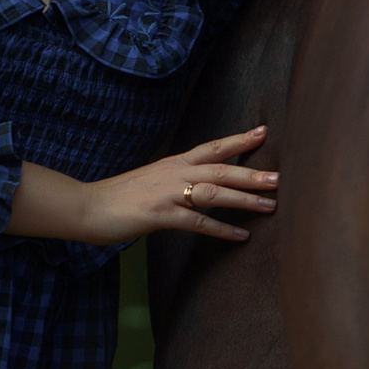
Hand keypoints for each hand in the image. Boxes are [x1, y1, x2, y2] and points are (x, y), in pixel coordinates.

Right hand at [81, 124, 277, 243]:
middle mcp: (174, 172)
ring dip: (244, 199)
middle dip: (252, 172)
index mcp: (173, 163)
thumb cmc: (119, 196)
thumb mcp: (152, 180)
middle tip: (280, 177)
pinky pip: (196, 223)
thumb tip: (196, 185)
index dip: (238, 140)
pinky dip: (221, 229)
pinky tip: (240, 236)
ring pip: (213, 192)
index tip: (263, 131)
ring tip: (271, 205)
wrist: (87, 206)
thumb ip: (176, 180)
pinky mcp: (160, 215)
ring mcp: (167, 193)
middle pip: (220, 168)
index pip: (212, 147)